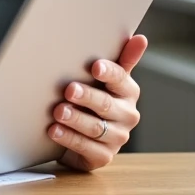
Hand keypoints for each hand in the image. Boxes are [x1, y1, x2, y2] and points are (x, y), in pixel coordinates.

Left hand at [49, 34, 147, 171]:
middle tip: (69, 89)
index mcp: (128, 92)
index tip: (95, 67)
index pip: (121, 80)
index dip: (109, 73)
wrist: (84, 133)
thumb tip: (139, 38)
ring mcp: (116, 137)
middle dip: (87, 97)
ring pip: (95, 127)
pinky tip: (54, 130)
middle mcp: (127, 115)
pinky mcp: (102, 156)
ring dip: (75, 119)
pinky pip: (86, 148)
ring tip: (58, 111)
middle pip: (106, 105)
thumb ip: (122, 59)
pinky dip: (69, 138)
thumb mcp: (105, 78)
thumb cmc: (94, 98)